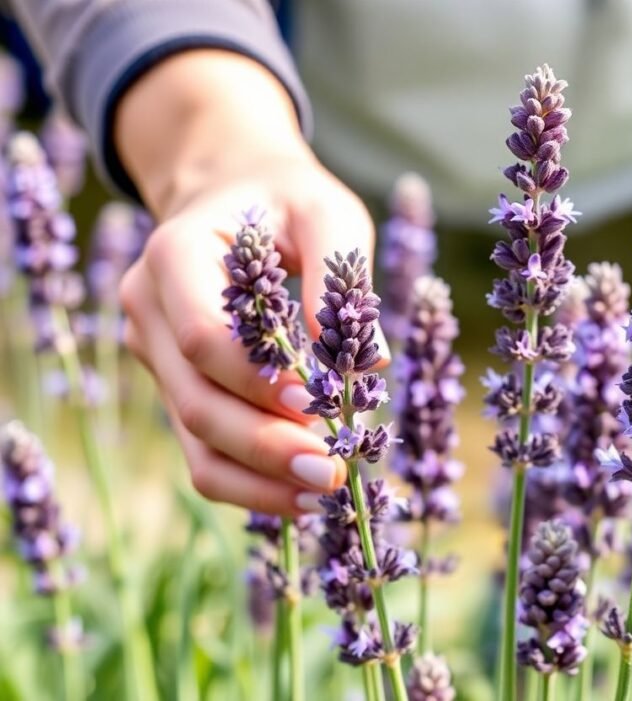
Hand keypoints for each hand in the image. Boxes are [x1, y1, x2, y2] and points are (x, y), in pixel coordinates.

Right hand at [115, 51, 380, 514]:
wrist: (237, 197)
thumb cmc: (289, 204)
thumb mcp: (327, 212)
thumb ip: (340, 276)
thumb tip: (368, 362)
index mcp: (175, 253)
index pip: (201, 336)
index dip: (255, 379)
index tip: (317, 401)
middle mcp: (149, 311)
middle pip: (196, 401)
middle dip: (266, 446)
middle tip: (331, 470)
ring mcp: (154, 357)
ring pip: (195, 442)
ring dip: (260, 478)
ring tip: (323, 492)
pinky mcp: (178, 388)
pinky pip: (204, 452)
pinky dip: (251, 483)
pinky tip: (301, 497)